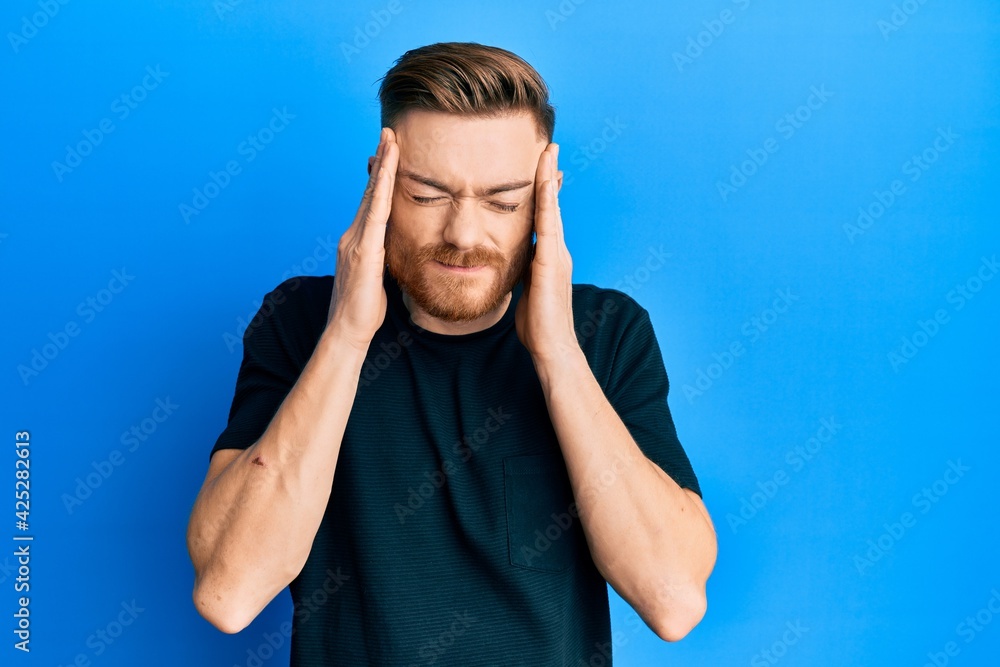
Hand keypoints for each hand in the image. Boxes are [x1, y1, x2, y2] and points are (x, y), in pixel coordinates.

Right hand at [326, 128, 398, 351]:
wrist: (348, 331)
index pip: (372, 202)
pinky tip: (387, 173)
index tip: (389, 152)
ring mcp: (355, 241)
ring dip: (381, 167)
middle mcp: (353, 236)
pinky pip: (374, 213)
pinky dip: (381, 190)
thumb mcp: (379, 277)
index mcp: (360, 242)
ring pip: (370, 196)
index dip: (380, 177)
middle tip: (389, 133)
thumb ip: (384, 259)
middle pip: (369, 192)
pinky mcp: (362, 251)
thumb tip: (395, 250)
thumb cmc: (364, 310)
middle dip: (379, 161)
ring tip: (390, 141)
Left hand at [515, 143, 576, 364]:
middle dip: (550, 174)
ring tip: (548, 152)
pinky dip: (547, 201)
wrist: (552, 347)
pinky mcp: (551, 262)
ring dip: (549, 179)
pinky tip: (544, 182)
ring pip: (552, 208)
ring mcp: (556, 254)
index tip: (541, 166)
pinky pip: (548, 225)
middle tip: (549, 145)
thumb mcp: (525, 290)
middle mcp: (556, 250)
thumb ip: (523, 271)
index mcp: (548, 256)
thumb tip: (514, 261)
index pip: (544, 215)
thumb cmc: (537, 325)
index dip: (542, 190)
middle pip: (551, 204)